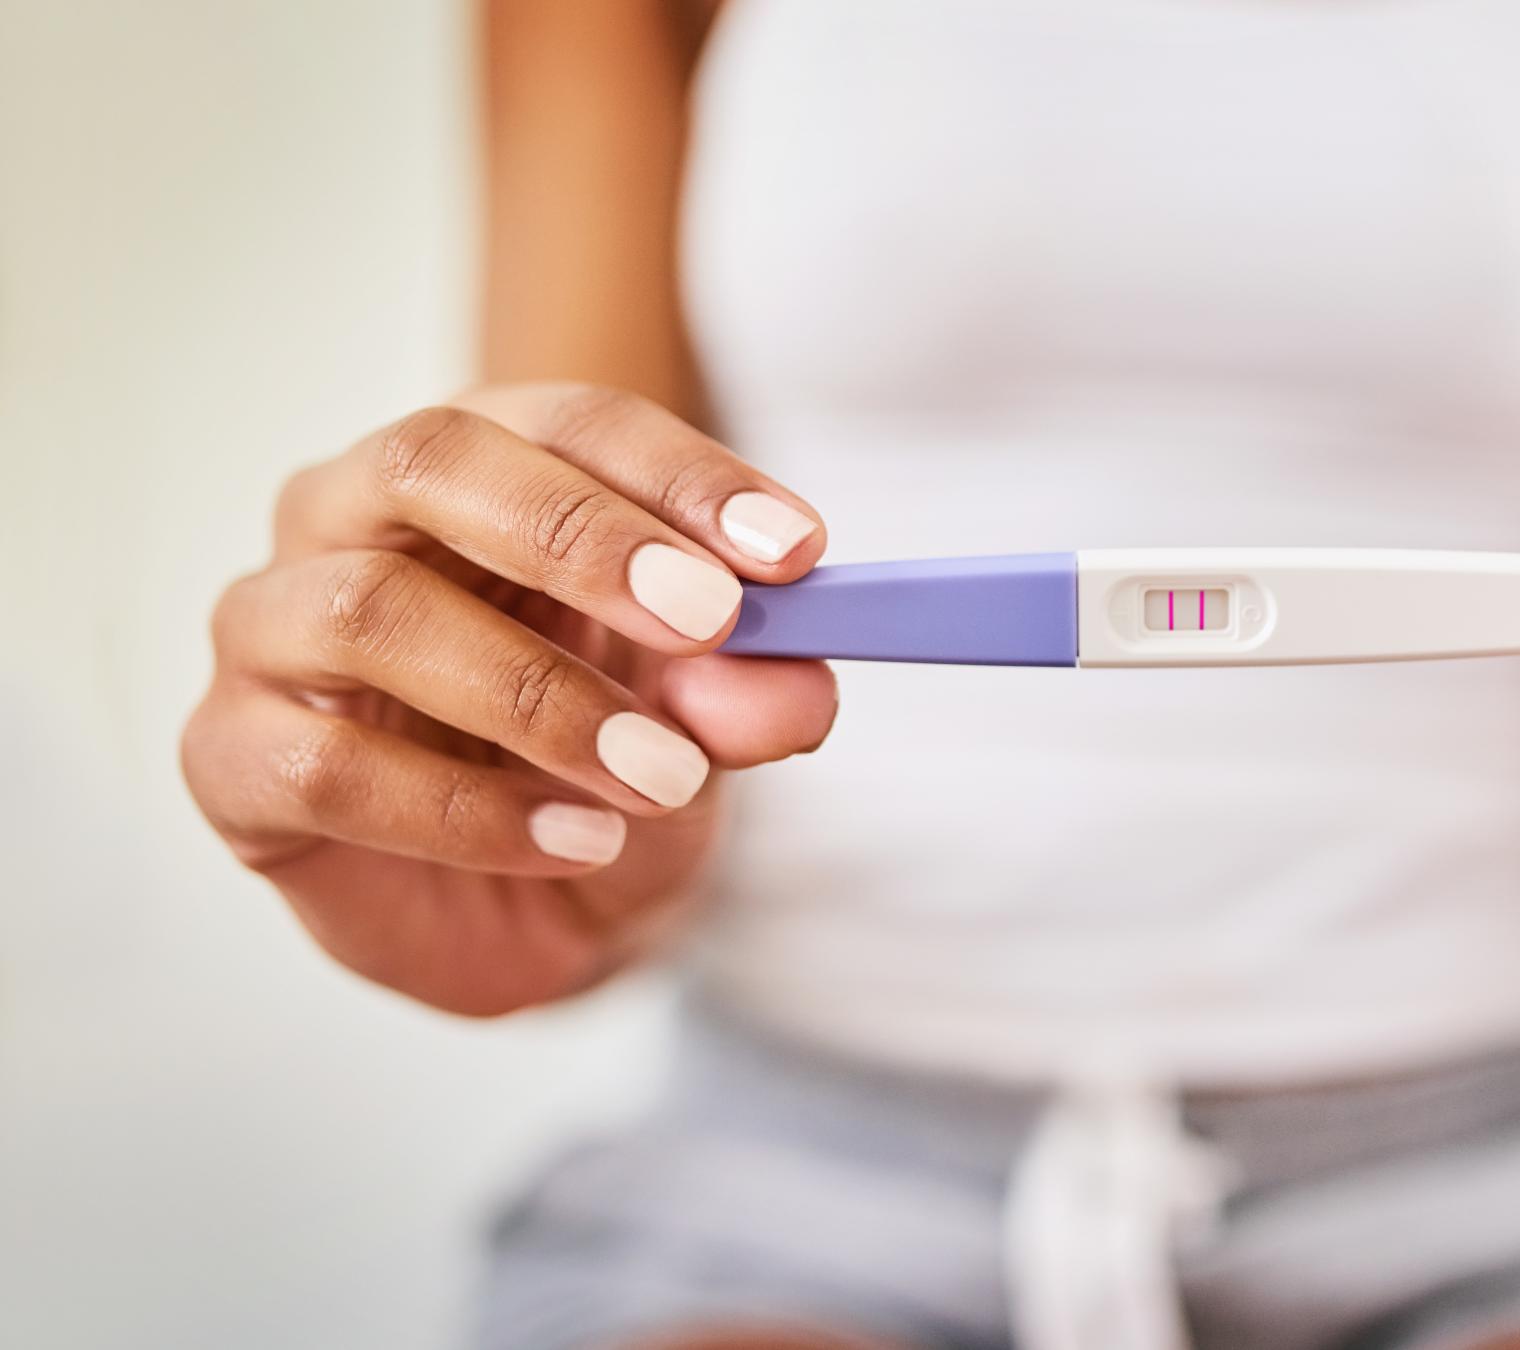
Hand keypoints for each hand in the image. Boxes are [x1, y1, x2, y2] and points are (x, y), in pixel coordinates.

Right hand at [182, 384, 835, 1013]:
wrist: (525, 908)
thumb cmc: (599, 764)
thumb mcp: (703, 729)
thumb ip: (742, 694)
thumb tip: (795, 685)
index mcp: (477, 467)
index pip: (566, 421)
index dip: (680, 476)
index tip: (795, 552)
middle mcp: (352, 518)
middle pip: (432, 462)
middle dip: (582, 537)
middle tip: (709, 620)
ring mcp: (273, 629)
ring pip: (368, 611)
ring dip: (538, 695)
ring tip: (664, 774)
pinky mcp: (232, 756)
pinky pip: (328, 766)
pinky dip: (469, 812)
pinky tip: (578, 840)